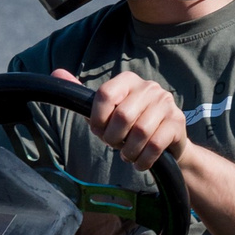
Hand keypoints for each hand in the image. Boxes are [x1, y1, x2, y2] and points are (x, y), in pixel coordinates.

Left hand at [57, 67, 184, 171]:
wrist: (167, 143)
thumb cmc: (129, 128)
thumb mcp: (105, 113)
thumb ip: (83, 97)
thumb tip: (56, 73)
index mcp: (128, 80)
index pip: (105, 95)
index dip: (98, 119)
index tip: (99, 131)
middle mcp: (149, 87)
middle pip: (123, 116)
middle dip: (114, 138)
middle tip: (115, 145)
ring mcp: (166, 103)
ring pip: (140, 132)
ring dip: (129, 151)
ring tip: (128, 154)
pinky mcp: (177, 122)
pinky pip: (155, 145)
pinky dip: (143, 160)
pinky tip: (139, 162)